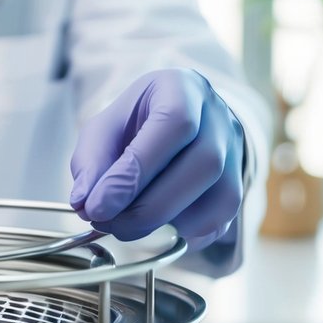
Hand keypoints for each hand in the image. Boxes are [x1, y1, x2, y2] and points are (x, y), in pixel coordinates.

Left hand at [69, 69, 244, 246]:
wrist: (171, 121)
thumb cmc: (134, 123)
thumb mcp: (104, 128)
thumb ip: (91, 160)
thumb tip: (84, 202)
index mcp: (183, 89)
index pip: (173, 125)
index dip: (135, 172)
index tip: (97, 207)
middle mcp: (219, 117)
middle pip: (204, 164)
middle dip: (149, 206)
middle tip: (108, 223)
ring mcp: (235, 151)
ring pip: (221, 196)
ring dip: (168, 222)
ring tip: (126, 226)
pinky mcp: (238, 184)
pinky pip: (224, 217)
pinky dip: (189, 233)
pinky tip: (157, 229)